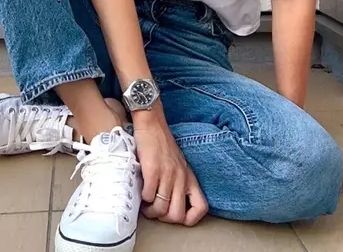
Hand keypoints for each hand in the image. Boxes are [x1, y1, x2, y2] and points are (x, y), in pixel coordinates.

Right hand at [133, 107, 207, 225]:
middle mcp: (181, 178)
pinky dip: (143, 198)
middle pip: (177, 216)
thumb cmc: (162, 145)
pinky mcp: (153, 169)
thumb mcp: (178, 165)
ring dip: (150, 210)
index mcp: (189, 178)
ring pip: (161, 209)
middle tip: (155, 209)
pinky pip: (148, 196)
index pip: (201, 208)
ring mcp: (168, 174)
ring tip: (145, 202)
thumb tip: (169, 205)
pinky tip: (141, 190)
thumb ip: (178, 182)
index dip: (189, 219)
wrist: (152, 123)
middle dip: (163, 218)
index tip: (175, 214)